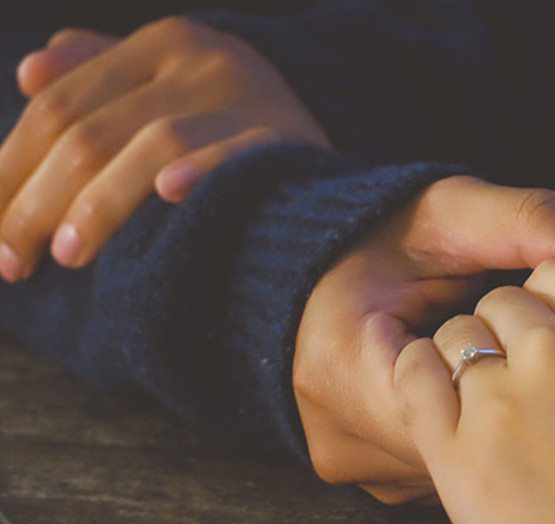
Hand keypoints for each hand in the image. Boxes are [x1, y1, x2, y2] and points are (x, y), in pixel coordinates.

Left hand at [0, 19, 330, 282]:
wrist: (337, 122)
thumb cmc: (238, 120)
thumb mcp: (171, 87)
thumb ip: (101, 78)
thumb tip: (30, 74)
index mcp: (160, 45)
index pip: (60, 107)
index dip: (11, 169)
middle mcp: (199, 59)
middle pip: (93, 131)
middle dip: (39, 200)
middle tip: (12, 263)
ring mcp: (245, 94)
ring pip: (150, 143)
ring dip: (101, 203)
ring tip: (67, 256)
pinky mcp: (286, 135)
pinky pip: (235, 151)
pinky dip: (201, 168)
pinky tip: (168, 195)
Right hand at [293, 176, 554, 501]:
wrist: (326, 269)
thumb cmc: (388, 237)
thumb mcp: (455, 213)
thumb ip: (531, 224)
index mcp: (342, 370)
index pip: (456, 415)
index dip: (512, 385)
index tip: (534, 348)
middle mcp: (343, 439)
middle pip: (458, 460)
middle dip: (512, 418)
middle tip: (550, 373)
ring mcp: (359, 468)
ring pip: (457, 478)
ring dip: (499, 437)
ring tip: (521, 385)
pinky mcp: (380, 477)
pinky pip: (448, 475)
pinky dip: (480, 444)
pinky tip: (501, 405)